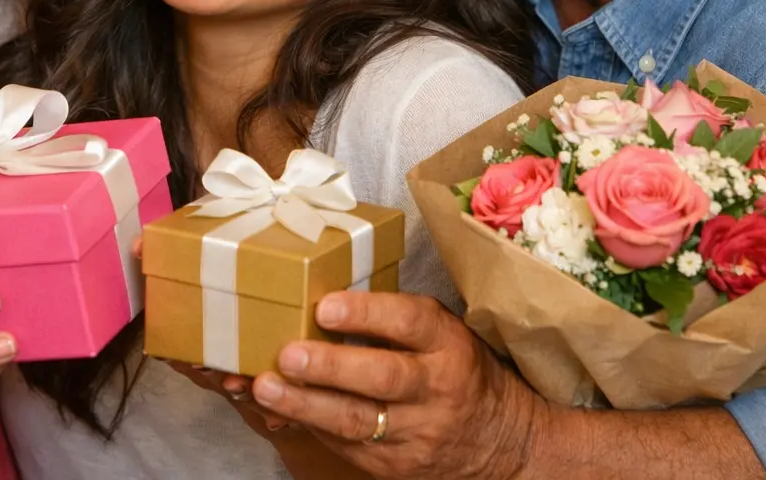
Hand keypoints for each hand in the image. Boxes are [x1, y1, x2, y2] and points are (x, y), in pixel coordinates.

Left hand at [250, 291, 540, 479]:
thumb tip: (321, 301)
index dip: (366, 314)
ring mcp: (418, 432)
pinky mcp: (397, 464)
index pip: (410, 323)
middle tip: (288, 353)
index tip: (325, 306)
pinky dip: (311, 424)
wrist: (500, 439)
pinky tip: (282, 408)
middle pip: (383, 376)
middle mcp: (437, 388)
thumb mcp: (442, 333)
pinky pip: (348, 445)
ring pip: (357, 419)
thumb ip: (394, 318)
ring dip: (306, 402)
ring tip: (266, 386)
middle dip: (330, 365)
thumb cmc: (456, 368)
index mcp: (449, 344)